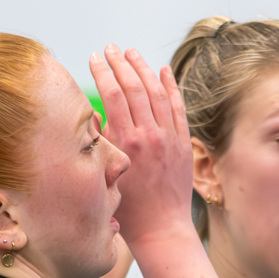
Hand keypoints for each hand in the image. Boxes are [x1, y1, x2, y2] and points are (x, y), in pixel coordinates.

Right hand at [89, 45, 194, 250]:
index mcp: (127, 142)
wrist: (162, 230)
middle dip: (121, 63)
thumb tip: (94, 114)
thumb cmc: (129, 210)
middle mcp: (150, 136)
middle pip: (134, 87)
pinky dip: (171, 86)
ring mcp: (170, 138)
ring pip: (158, 92)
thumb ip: (101, 143)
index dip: (102, 72)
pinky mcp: (184, 144)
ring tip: (132, 52)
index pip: (112, 95)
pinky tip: (163, 70)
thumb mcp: (106, 175)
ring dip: (143, 68)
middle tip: (111, 47)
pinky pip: (178, 107)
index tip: (94, 57)